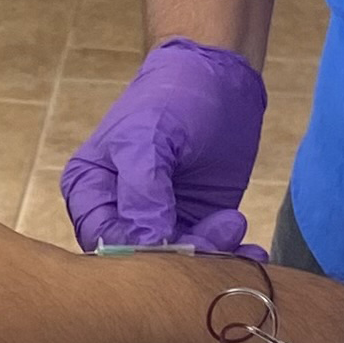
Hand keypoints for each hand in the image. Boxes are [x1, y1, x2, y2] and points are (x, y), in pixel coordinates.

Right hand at [58, 38, 267, 256]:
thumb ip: (142, 190)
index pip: (102, 239)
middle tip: (218, 236)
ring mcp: (159, 219)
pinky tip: (253, 252)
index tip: (176, 238)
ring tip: (236, 225)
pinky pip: (208, 255)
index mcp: (90, 188)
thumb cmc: (171, 98)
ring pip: (177, 265)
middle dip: (179, 260)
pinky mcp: (196, 223)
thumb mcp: (149, 136)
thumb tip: (148, 243)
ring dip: (211, 259)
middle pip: (139, 260)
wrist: (219, 77)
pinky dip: (231, 259)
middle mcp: (118, 210)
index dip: (137, 249)